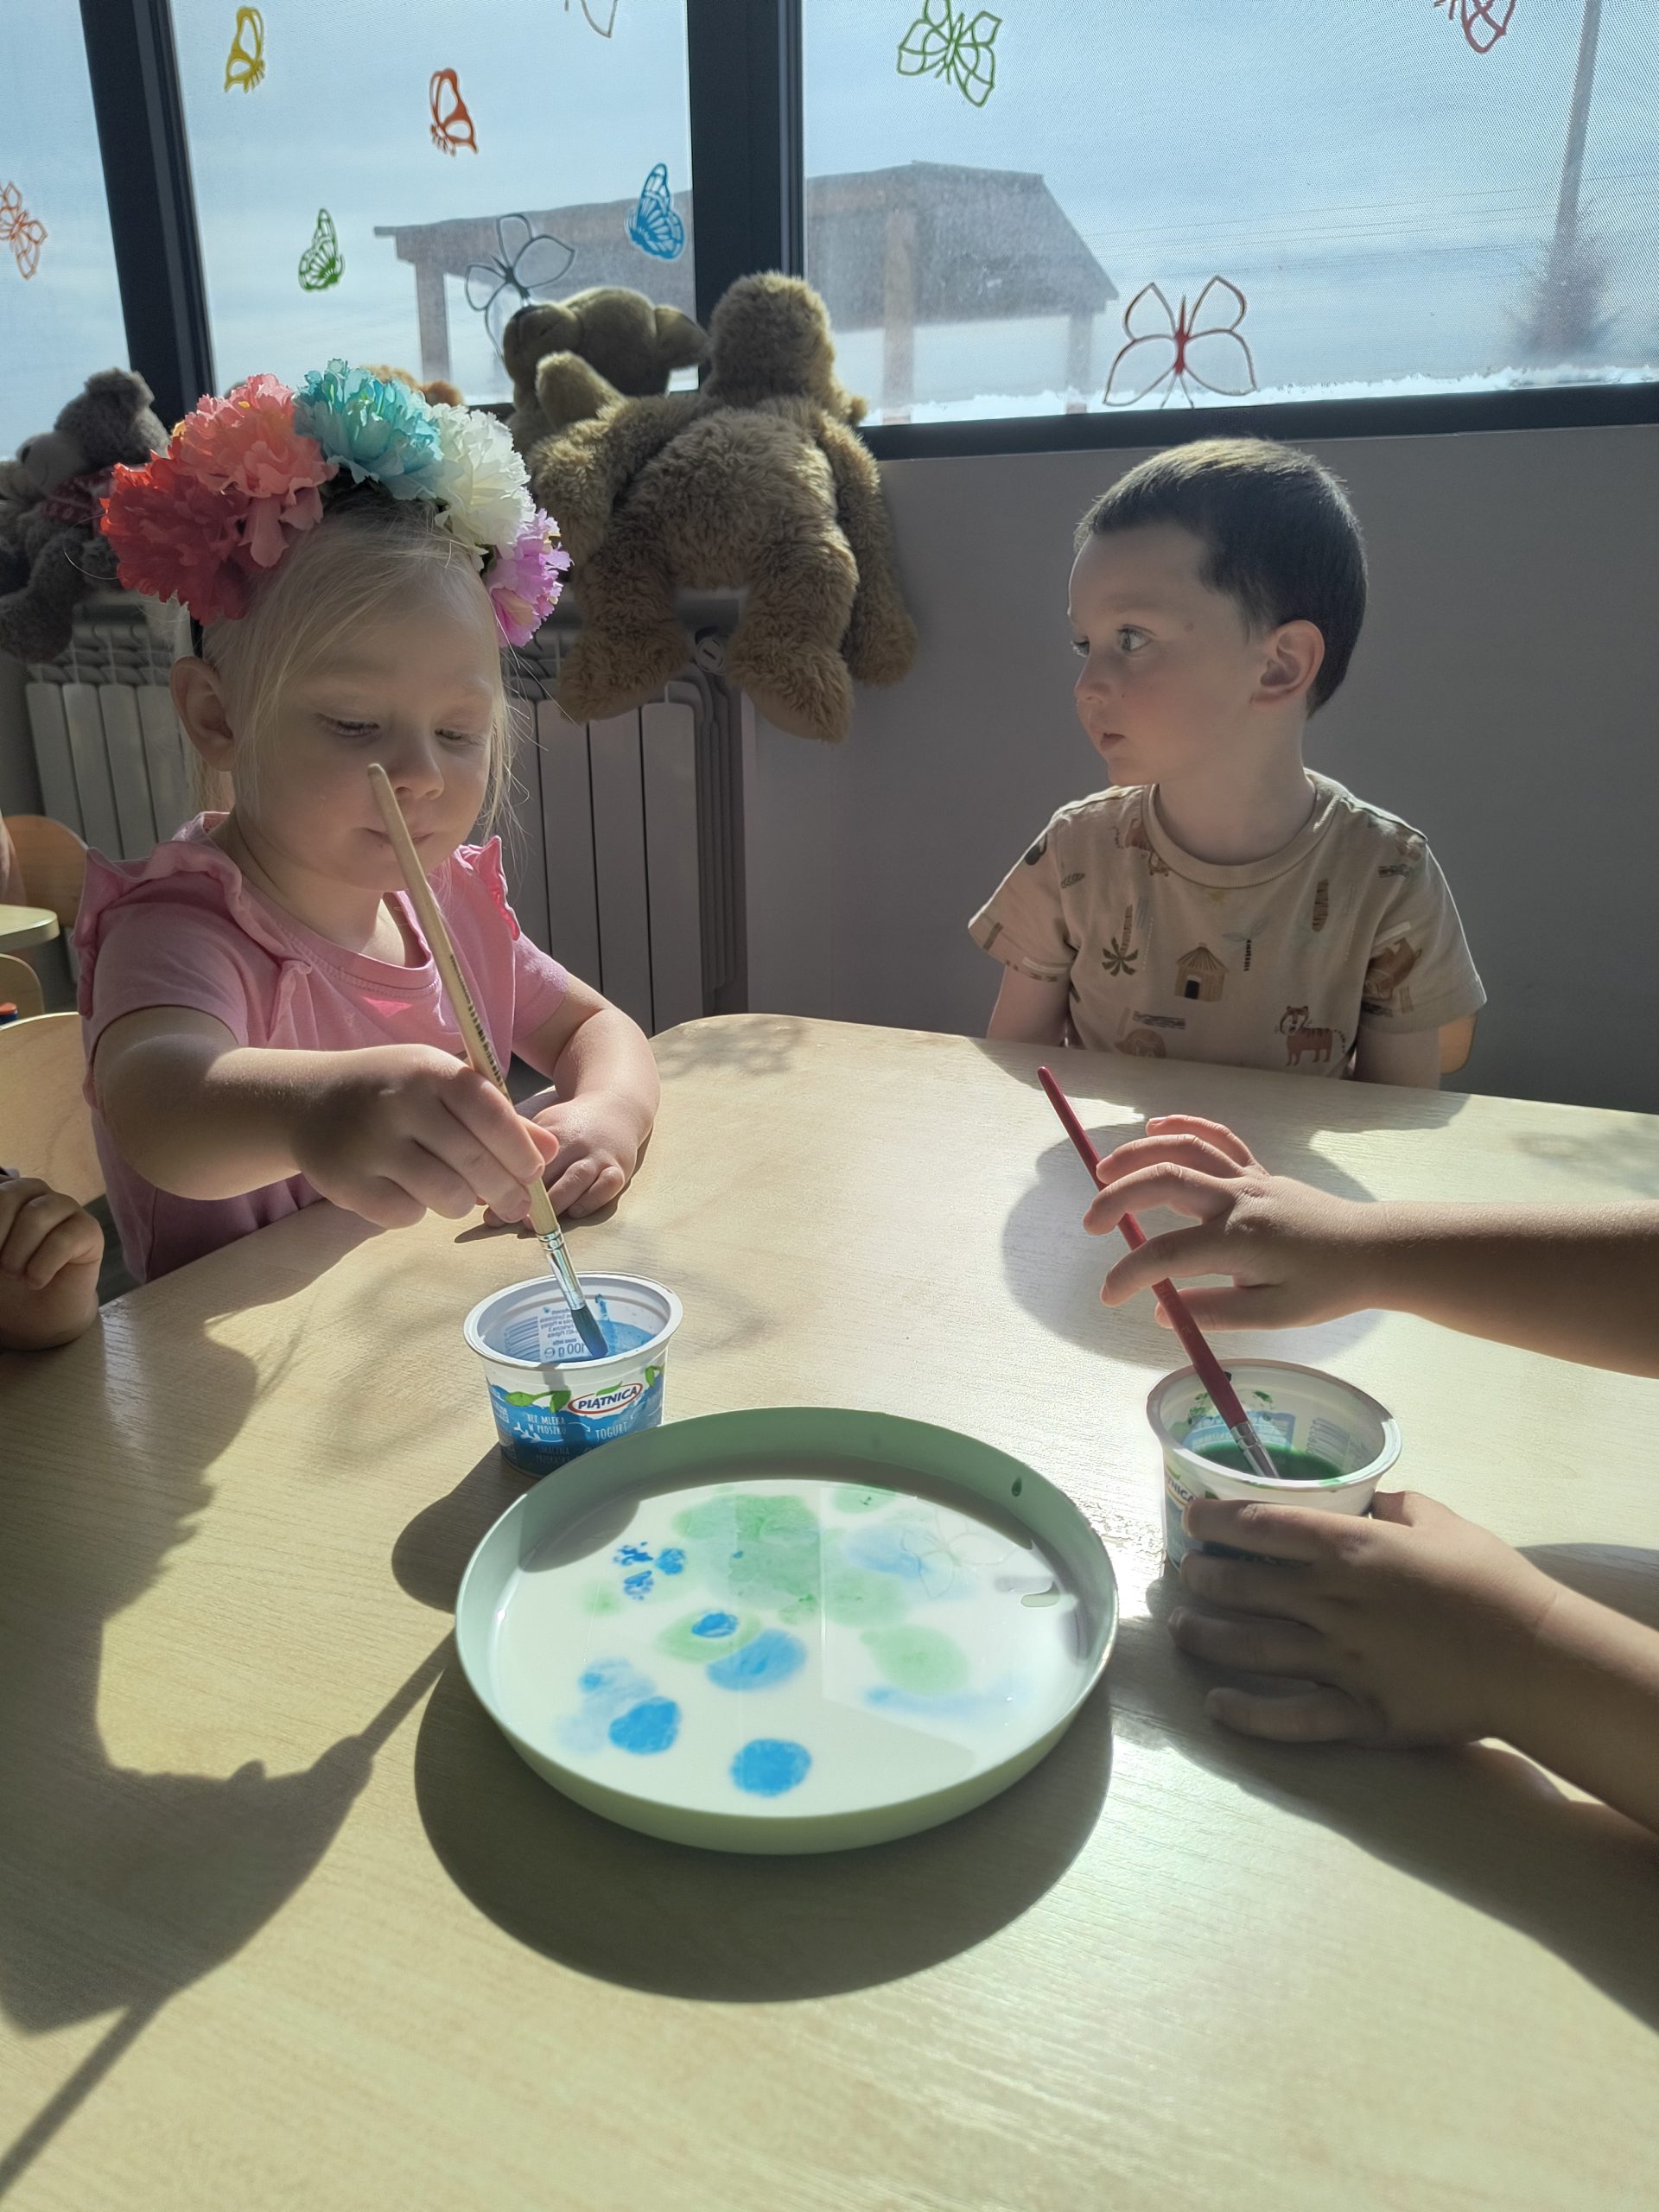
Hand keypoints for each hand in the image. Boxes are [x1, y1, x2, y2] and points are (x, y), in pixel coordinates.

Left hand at [0, 1178, 102, 1288]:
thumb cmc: (5, 1281)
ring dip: (17, 1254)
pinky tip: (37, 1281)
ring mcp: (66, 1208)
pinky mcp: (89, 1230)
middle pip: (9, 1197)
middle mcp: (37, 1194)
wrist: (35, 1314)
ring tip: (16, 1276)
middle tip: (0, 1267)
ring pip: (36, 1216)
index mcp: (8, 1193)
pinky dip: (42, 1267)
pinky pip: (63, 1240)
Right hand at [292, 1045, 558, 1230]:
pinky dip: (417, 1211)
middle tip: (516, 1206)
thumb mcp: (442, 1084)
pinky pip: (405, 1215)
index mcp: (429, 1070)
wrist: (306, 1100)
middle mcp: (398, 1103)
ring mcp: (368, 1144)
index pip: (490, 1113)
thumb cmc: (393, 1090)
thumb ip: (496, 1116)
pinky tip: (408, 1190)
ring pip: (444, 1196)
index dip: (520, 1150)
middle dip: (505, 1191)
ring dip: (460, 1203)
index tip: (533, 1173)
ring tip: (455, 1192)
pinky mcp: (345, 1182)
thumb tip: (550, 1150)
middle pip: (473, 1162)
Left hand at [493, 1091, 644, 1221]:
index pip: (525, 1158)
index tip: (489, 1207)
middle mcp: (576, 1141)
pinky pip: (606, 1187)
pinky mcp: (619, 1168)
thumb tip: (481, 1192)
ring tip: (536, 1224)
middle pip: (549, 1172)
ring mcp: (598, 1155)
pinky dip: (590, 1201)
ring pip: (576, 1180)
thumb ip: (514, 1154)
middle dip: (528, 1199)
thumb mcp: (541, 1126)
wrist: (616, 1107)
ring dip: (555, 1203)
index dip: (506, 1183)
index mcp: (551, 1131)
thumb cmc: (570, 1125)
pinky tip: (574, 1212)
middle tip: (510, 1219)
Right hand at [1085, 1114, 1380, 1328]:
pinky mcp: (1257, 1170)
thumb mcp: (1274, 1315)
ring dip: (1139, 1154)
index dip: (1129, 1274)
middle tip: (1091, 1223)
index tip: (1108, 1295)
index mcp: (1239, 1241)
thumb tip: (1161, 1311)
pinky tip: (1155, 1127)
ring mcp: (1248, 1178)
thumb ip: (1216, 1312)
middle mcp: (1238, 1200)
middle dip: (1118, 1198)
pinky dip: (1184, 1126)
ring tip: (1103, 1173)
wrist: (1372, 1250)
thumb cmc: (1326, 1287)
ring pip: (1185, 1149)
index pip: (1168, 1255)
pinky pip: (1217, 1138)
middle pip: (1165, 1182)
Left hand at [1169, 1490, 1561, 1746]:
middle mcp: (1332, 1602)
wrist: (1534, 1658)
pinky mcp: (1359, 1714)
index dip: (1217, 1520)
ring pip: (1253, 1648)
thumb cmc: (1490, 1580)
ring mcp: (1340, 1662)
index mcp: (1350, 1549)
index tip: (1193, 1520)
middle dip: (1206, 1577)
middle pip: (1246, 1586)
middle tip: (1186, 1573)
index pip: (1263, 1526)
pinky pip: (1291, 1718)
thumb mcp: (1441, 1520)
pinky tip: (1217, 1704)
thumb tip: (1370, 1499)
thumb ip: (1396, 1506)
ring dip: (1208, 1636)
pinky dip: (1248, 1713)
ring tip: (1182, 1627)